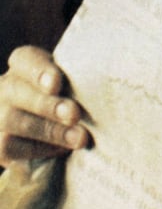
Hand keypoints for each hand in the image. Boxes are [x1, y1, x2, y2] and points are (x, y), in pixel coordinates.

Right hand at [0, 46, 90, 166]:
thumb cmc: (70, 102)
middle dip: (47, 104)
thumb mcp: (74, 87)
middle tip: (74, 114)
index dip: (39, 70)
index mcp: (24, 67)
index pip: (24, 59)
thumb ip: (81, 84)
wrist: (48, 136)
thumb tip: (104, 90)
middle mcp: (5, 87)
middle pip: (15, 90)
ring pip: (10, 120)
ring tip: (79, 138)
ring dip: (49, 130)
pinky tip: (62, 149)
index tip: (56, 83)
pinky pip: (8, 146)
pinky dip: (39, 148)